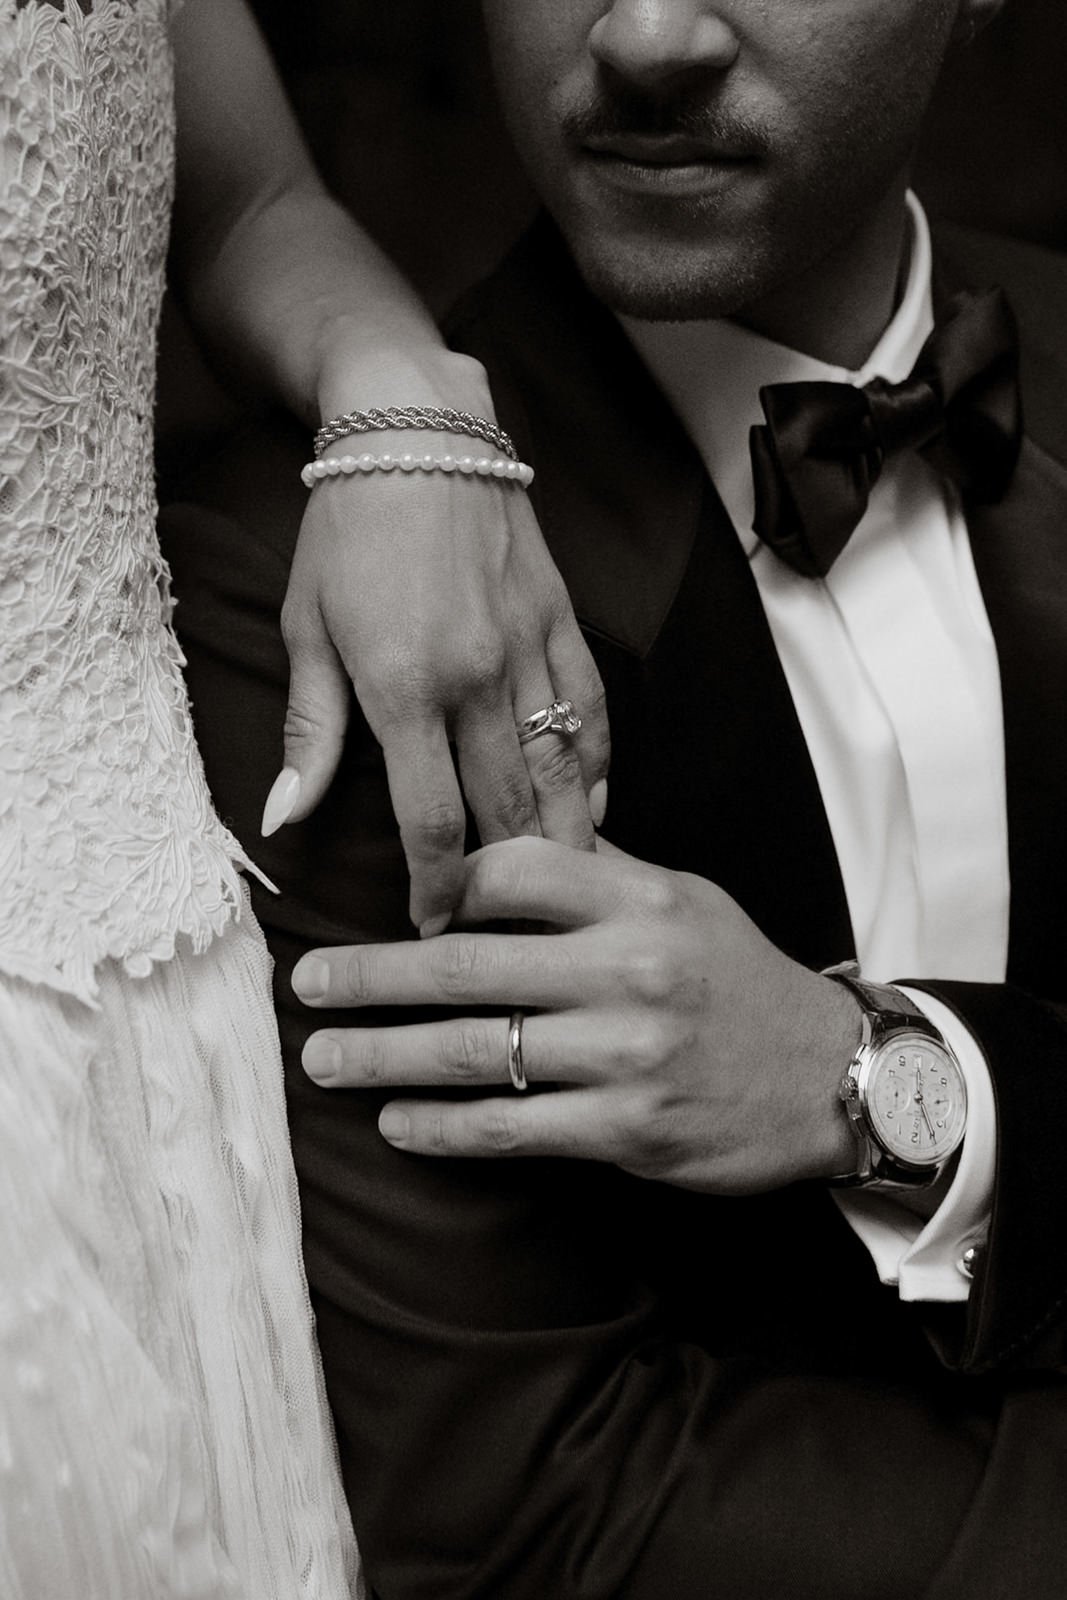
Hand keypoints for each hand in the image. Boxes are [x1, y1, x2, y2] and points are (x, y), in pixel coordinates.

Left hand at [264, 428, 608, 935]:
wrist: (418, 428)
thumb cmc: (348, 530)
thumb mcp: (308, 629)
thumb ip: (309, 731)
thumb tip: (286, 817)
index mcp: (405, 687)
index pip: (430, 819)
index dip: (435, 886)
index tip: (433, 925)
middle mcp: (476, 678)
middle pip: (507, 810)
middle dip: (507, 884)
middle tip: (505, 933)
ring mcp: (529, 650)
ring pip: (562, 772)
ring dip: (563, 841)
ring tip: (563, 895)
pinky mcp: (562, 623)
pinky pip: (593, 712)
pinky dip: (596, 767)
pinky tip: (592, 805)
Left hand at [292, 836, 860, 1192]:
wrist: (831, 1075)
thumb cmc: (741, 979)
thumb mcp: (684, 899)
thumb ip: (596, 872)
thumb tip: (501, 842)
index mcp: (639, 899)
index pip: (511, 869)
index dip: (441, 883)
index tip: (395, 903)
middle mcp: (630, 969)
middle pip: (467, 964)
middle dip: (372, 976)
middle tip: (308, 984)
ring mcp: (627, 1054)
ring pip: (473, 1052)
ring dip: (383, 1056)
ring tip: (323, 1057)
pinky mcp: (628, 1129)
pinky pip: (510, 1127)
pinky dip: (441, 1127)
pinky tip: (395, 1122)